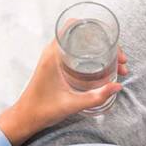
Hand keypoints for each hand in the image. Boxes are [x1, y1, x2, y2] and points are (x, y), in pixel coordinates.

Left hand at [0, 40, 128, 145]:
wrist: (25, 118)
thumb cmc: (42, 110)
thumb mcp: (72, 104)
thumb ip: (96, 97)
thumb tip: (117, 87)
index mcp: (53, 55)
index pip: (72, 27)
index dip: (94, 29)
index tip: (110, 39)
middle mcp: (52, 52)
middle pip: (82, 36)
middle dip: (104, 43)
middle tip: (120, 59)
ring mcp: (53, 58)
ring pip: (81, 45)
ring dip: (100, 50)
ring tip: (116, 65)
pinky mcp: (55, 66)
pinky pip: (76, 53)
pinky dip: (91, 56)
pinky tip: (103, 68)